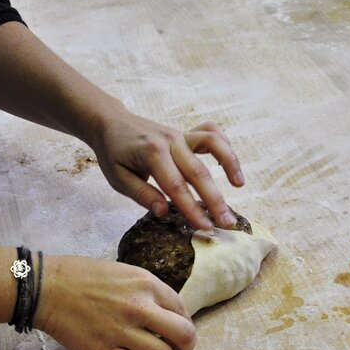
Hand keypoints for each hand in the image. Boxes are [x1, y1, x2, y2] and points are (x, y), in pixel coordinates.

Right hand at [34, 255, 195, 349]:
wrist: (47, 288)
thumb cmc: (82, 276)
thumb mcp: (123, 272)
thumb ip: (147, 291)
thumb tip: (168, 313)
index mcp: (146, 283)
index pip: (182, 309)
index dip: (185, 322)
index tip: (179, 329)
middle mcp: (139, 306)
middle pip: (183, 335)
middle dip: (186, 345)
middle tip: (179, 348)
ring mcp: (122, 330)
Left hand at [89, 110, 244, 229]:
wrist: (110, 122)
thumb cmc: (113, 153)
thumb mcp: (118, 178)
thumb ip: (142, 194)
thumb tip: (164, 212)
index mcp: (152, 153)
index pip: (177, 187)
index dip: (193, 209)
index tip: (206, 227)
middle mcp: (170, 141)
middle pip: (199, 172)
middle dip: (215, 200)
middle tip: (227, 222)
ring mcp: (180, 135)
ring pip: (212, 146)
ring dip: (229, 164)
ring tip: (239, 185)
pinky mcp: (185, 133)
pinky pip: (211, 133)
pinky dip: (224, 145)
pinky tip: (231, 164)